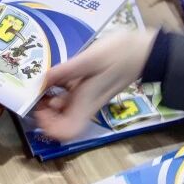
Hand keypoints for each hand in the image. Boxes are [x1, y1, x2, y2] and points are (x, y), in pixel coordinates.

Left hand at [33, 32, 155, 140]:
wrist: (144, 50)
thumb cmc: (121, 53)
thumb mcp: (92, 57)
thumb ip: (67, 70)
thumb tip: (42, 80)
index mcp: (86, 103)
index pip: (67, 132)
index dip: (49, 127)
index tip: (40, 107)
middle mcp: (86, 105)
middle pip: (62, 125)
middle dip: (45, 114)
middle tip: (39, 93)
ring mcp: (88, 98)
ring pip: (64, 111)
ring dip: (50, 101)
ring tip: (45, 82)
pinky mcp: (90, 89)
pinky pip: (70, 98)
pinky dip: (59, 91)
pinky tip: (56, 75)